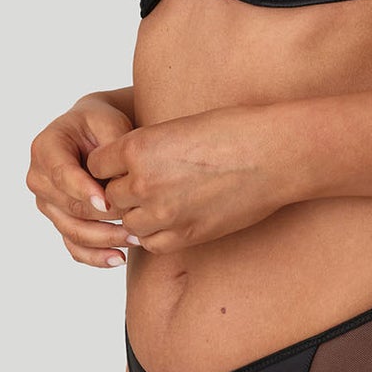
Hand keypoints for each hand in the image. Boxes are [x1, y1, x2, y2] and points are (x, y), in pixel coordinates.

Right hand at [26, 92, 136, 269]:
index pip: (61, 174)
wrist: (96, 133)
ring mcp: (47, 203)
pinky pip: (73, 246)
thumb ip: (111, 149)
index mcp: (45, 148)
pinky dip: (94, 256)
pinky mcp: (60, 221)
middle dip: (103, 217)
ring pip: (72, 230)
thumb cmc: (103, 125)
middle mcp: (39, 178)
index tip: (107, 202)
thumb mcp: (109, 123)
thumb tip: (118, 185)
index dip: (83, 190)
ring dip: (104, 239)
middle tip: (136, 221)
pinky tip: (118, 258)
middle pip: (68, 207)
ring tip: (135, 239)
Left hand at [84, 103, 289, 255]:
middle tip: (142, 185)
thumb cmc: (234, 131)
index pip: (96, 164)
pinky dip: (156, 234)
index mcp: (138, 147)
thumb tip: (129, 166)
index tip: (122, 164)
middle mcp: (144, 182)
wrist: (274, 155)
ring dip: (138, 214)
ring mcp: (164, 212)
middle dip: (122, 191)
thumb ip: (147, 149)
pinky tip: (171, 220)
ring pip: (129, 222)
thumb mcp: (178, 127)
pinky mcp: (186, 234)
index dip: (108, 164)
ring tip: (160, 202)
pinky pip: (152, 243)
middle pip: (109, 196)